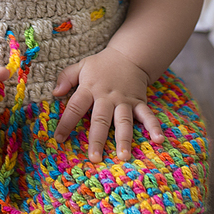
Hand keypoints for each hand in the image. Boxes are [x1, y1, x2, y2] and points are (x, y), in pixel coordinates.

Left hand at [52, 46, 164, 161]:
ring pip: (124, 122)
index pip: (75, 107)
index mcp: (90, 88)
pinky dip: (154, 127)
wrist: (128, 55)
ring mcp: (125, 101)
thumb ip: (66, 78)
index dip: (66, 123)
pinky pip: (147, 116)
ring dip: (124, 139)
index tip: (59, 139)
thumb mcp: (80, 66)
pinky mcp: (139, 102)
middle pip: (101, 119)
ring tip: (123, 156)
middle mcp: (107, 97)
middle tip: (94, 158)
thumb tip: (54, 93)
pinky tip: (158, 140)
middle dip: (97, 139)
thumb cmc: (100, 66)